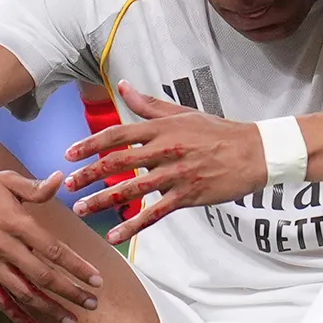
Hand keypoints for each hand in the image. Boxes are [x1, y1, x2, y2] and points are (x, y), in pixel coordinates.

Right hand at [0, 166, 101, 322]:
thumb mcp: (6, 180)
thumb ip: (35, 188)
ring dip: (49, 308)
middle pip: (43, 276)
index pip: (53, 250)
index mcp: (16, 222)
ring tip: (71, 321)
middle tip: (92, 304)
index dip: (77, 267)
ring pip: (24, 292)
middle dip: (71, 292)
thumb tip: (60, 179)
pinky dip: (16, 314)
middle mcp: (4, 246)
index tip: (97, 280)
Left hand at [64, 81, 268, 243]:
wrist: (254, 152)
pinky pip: (155, 213)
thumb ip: (148, 105)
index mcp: (163, 128)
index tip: (69, 154)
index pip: (118, 134)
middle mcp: (166, 150)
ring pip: (133, 189)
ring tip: (81, 209)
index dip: (90, 144)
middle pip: (119, 162)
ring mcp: (176, 175)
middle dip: (89, 174)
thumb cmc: (219, 132)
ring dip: (103, 200)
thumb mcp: (183, 112)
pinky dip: (132, 226)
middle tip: (67, 184)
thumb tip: (123, 86)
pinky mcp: (188, 196)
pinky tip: (114, 236)